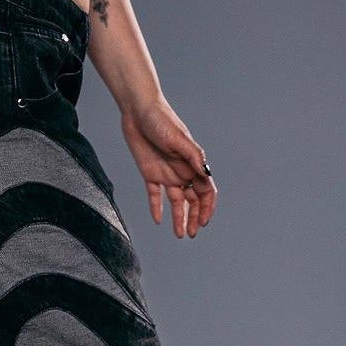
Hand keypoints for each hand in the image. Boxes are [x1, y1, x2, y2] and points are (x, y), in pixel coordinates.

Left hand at [118, 94, 216, 239]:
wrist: (138, 110)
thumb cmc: (161, 119)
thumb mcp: (178, 138)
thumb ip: (193, 156)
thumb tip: (207, 173)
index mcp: (192, 164)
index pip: (206, 191)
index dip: (207, 208)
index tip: (203, 222)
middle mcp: (182, 171)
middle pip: (193, 200)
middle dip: (194, 218)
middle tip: (191, 234)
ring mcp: (166, 173)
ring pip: (175, 201)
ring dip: (178, 218)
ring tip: (180, 235)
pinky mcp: (149, 172)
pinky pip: (154, 194)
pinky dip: (156, 208)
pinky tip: (158, 220)